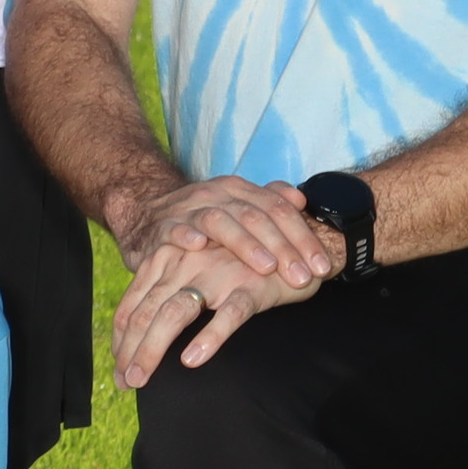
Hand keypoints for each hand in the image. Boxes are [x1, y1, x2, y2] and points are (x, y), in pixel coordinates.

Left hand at [109, 208, 339, 386]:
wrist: (291, 240)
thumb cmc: (236, 262)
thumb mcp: (195, 271)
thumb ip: (167, 295)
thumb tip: (141, 339)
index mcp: (167, 260)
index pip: (134, 305)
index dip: (122, 340)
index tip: (117, 372)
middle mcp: (185, 263)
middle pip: (147, 312)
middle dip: (131, 351)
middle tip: (124, 383)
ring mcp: (217, 274)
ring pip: (175, 313)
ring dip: (153, 348)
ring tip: (143, 379)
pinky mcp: (250, 286)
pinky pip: (227, 315)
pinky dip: (208, 337)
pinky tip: (192, 360)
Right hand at [113, 171, 330, 287]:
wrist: (144, 213)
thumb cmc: (200, 221)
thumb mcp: (236, 207)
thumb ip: (267, 203)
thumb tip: (300, 198)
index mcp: (238, 190)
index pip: (279, 209)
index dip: (303, 238)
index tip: (322, 268)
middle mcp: (216, 195)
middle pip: (256, 217)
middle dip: (284, 248)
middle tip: (303, 278)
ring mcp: (188, 210)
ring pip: (221, 221)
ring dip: (246, 244)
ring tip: (266, 267)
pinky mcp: (161, 227)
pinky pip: (174, 228)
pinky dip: (185, 234)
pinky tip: (199, 246)